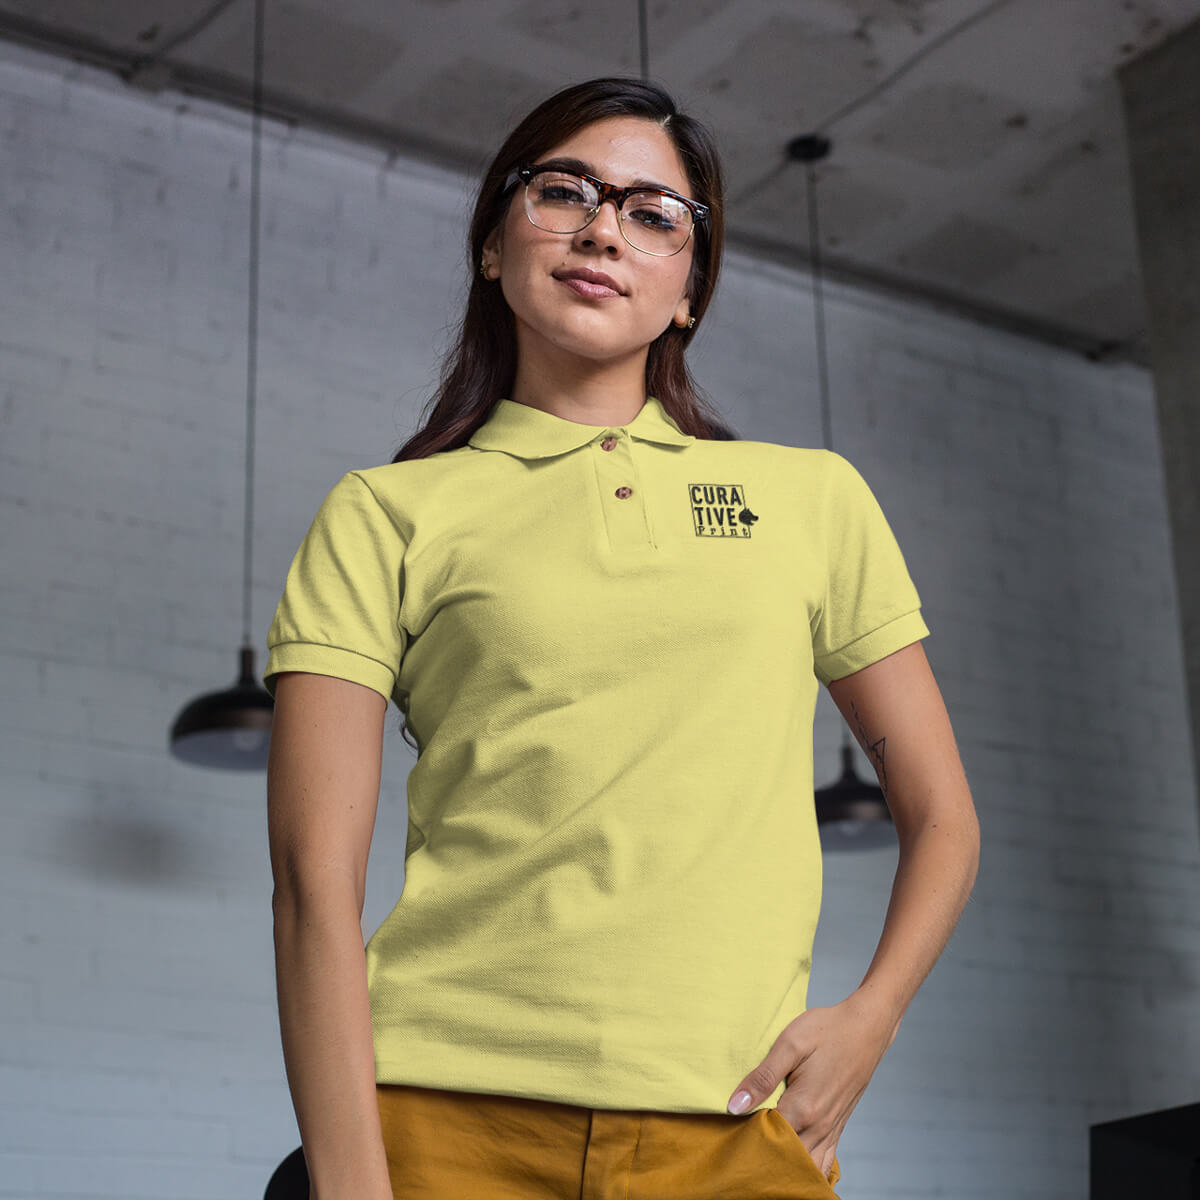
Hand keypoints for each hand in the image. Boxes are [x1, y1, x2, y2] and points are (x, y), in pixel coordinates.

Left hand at [726, 991, 899, 1178]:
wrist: (867, 1028)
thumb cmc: (827, 1030)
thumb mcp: (790, 1044)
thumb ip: (762, 1077)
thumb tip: (735, 1105)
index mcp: (803, 1108)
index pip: (767, 1141)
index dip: (746, 1141)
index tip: (729, 1134)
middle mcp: (819, 1125)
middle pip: (786, 1160)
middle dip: (763, 1157)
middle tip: (741, 1147)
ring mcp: (831, 1128)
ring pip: (807, 1166)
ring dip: (785, 1166)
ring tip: (763, 1156)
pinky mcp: (838, 1125)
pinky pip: (824, 1161)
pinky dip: (807, 1167)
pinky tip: (793, 1163)